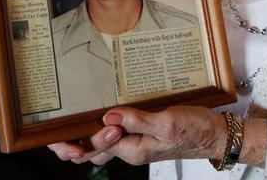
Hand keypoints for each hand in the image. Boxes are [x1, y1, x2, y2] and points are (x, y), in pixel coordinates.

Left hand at [47, 106, 226, 166]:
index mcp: (134, 149)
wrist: (215, 134)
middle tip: (52, 143)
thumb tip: (109, 115)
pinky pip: (114, 137)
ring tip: (62, 137)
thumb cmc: (195, 129)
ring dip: (82, 142)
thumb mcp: (166, 121)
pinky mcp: (140, 136)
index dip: (79, 140)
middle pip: (93, 152)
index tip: (62, 134)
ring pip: (101, 146)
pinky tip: (94, 123)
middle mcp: (131, 149)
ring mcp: (135, 143)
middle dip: (72, 148)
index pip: (98, 146)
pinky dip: (99, 133)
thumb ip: (137, 120)